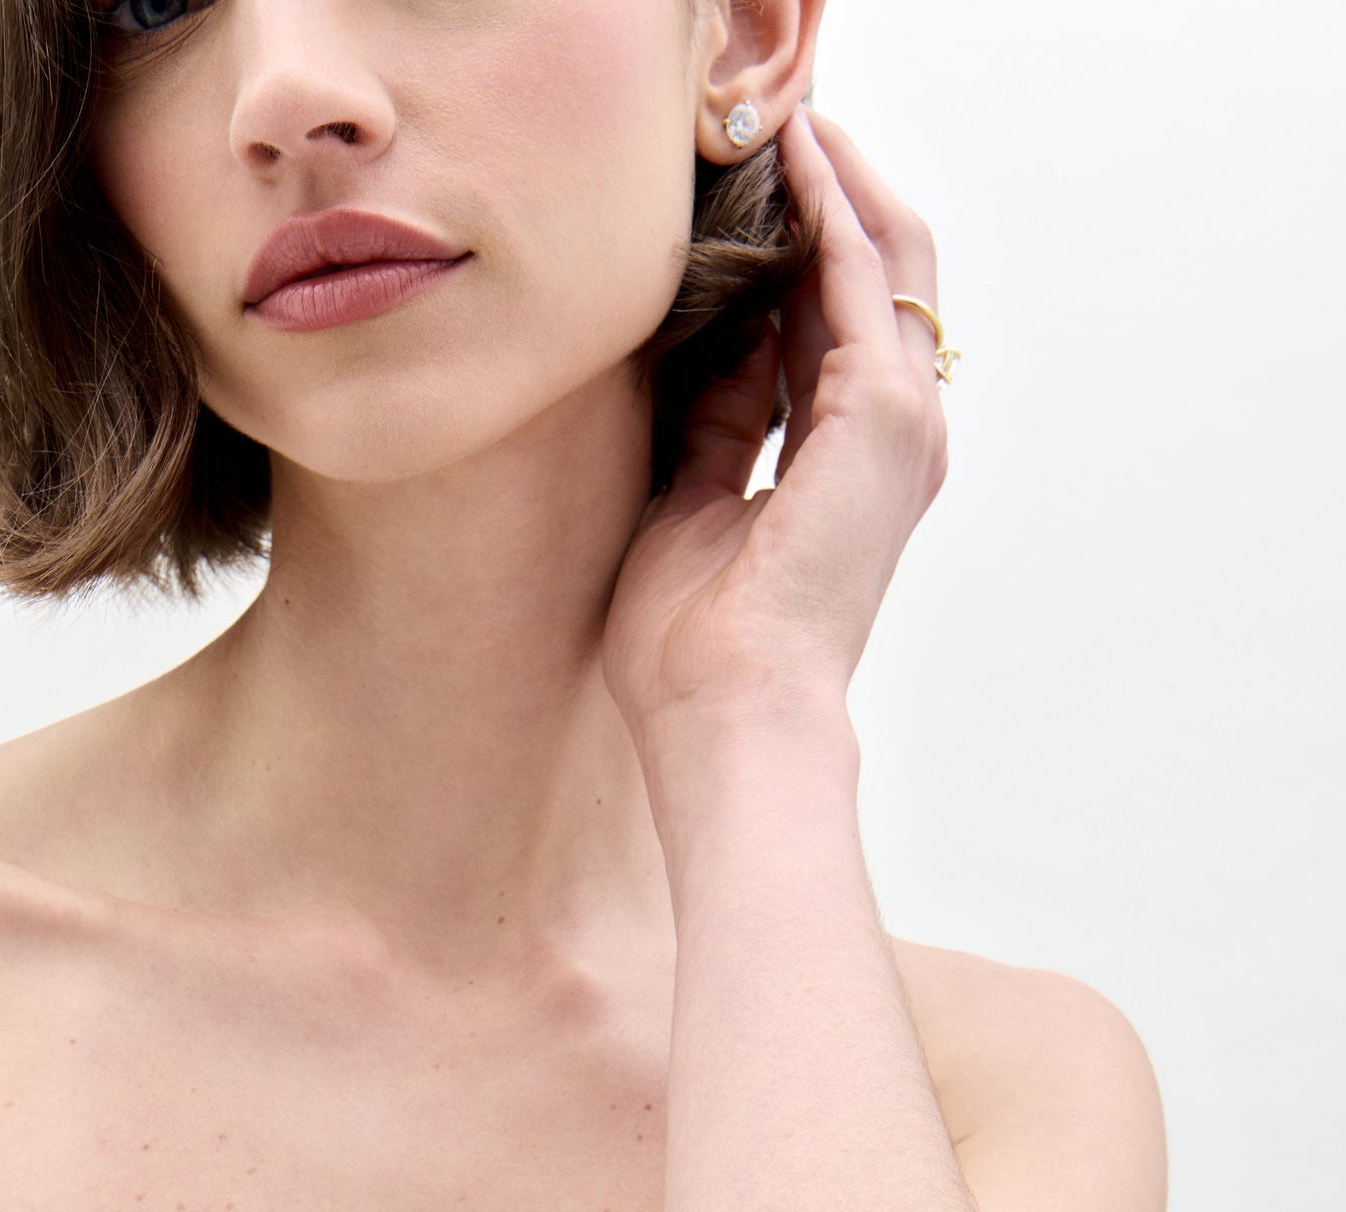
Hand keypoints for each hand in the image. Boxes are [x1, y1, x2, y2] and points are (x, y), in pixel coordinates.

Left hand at [602, 111, 949, 735]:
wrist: (730, 712)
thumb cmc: (696, 653)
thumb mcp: (693, 512)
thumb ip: (717, 428)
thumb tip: (720, 350)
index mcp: (850, 473)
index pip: (834, 336)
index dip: (798, 261)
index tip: (753, 200)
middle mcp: (893, 443)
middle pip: (878, 284)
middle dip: (834, 202)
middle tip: (784, 129)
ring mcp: (900, 426)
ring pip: (887, 262)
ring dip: (839, 185)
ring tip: (791, 118)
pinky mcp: (882, 413)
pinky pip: (864, 276)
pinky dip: (833, 208)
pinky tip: (798, 156)